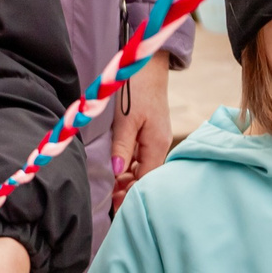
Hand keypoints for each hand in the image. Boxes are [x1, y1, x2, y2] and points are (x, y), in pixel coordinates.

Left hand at [110, 58, 173, 207]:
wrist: (146, 66)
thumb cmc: (136, 90)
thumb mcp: (126, 120)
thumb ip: (122, 148)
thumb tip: (118, 174)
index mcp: (157, 145)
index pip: (146, 180)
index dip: (131, 195)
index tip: (115, 206)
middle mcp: (160, 145)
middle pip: (147, 177)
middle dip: (130, 191)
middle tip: (111, 202)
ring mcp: (157, 139)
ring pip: (144, 168)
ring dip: (129, 180)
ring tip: (112, 190)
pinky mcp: (152, 133)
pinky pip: (142, 157)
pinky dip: (131, 166)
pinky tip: (119, 170)